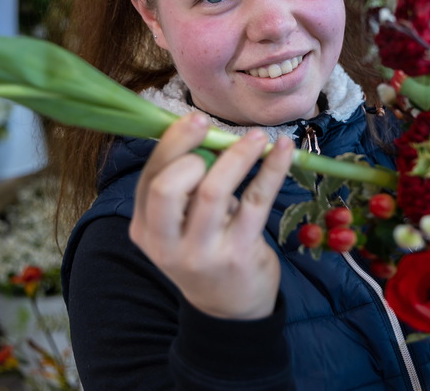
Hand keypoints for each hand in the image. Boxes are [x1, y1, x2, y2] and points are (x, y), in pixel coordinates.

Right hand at [129, 112, 293, 319]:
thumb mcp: (180, 226)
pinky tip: (284, 150)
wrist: (230, 309)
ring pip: (214, 192)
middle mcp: (167, 244)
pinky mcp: (239, 254)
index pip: (149, 178)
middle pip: (168, 187)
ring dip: (237, 156)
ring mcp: (202, 252)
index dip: (172, 143)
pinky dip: (272, 170)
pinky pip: (256, 201)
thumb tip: (205, 132)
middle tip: (214, 132)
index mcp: (145, 229)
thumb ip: (183, 188)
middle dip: (191, 151)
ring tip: (258, 137)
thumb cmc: (204, 251)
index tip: (196, 119)